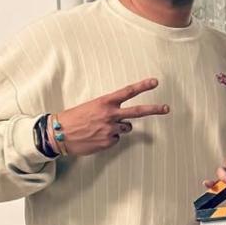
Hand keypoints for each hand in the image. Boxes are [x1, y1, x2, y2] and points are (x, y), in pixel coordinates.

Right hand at [53, 78, 168, 155]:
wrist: (58, 134)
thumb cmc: (74, 118)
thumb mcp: (91, 107)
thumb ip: (108, 109)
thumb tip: (123, 118)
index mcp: (105, 102)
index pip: (128, 92)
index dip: (143, 86)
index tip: (155, 82)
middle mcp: (110, 115)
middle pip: (138, 111)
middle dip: (154, 109)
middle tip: (166, 108)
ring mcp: (111, 129)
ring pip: (126, 128)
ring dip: (119, 128)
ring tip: (101, 128)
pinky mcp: (109, 142)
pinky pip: (116, 139)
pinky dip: (109, 138)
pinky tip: (96, 137)